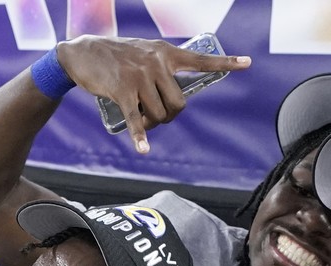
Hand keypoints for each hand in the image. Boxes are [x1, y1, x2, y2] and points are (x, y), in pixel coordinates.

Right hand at [55, 36, 249, 153]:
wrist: (82, 52)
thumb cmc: (115, 56)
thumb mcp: (143, 52)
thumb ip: (161, 68)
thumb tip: (173, 97)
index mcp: (165, 52)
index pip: (200, 59)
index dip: (225, 63)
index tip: (247, 63)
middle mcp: (156, 63)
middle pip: (179, 104)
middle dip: (170, 117)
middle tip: (156, 116)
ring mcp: (139, 77)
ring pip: (159, 114)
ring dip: (152, 125)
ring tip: (140, 120)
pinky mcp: (122, 90)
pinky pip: (135, 119)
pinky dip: (139, 135)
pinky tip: (143, 149)